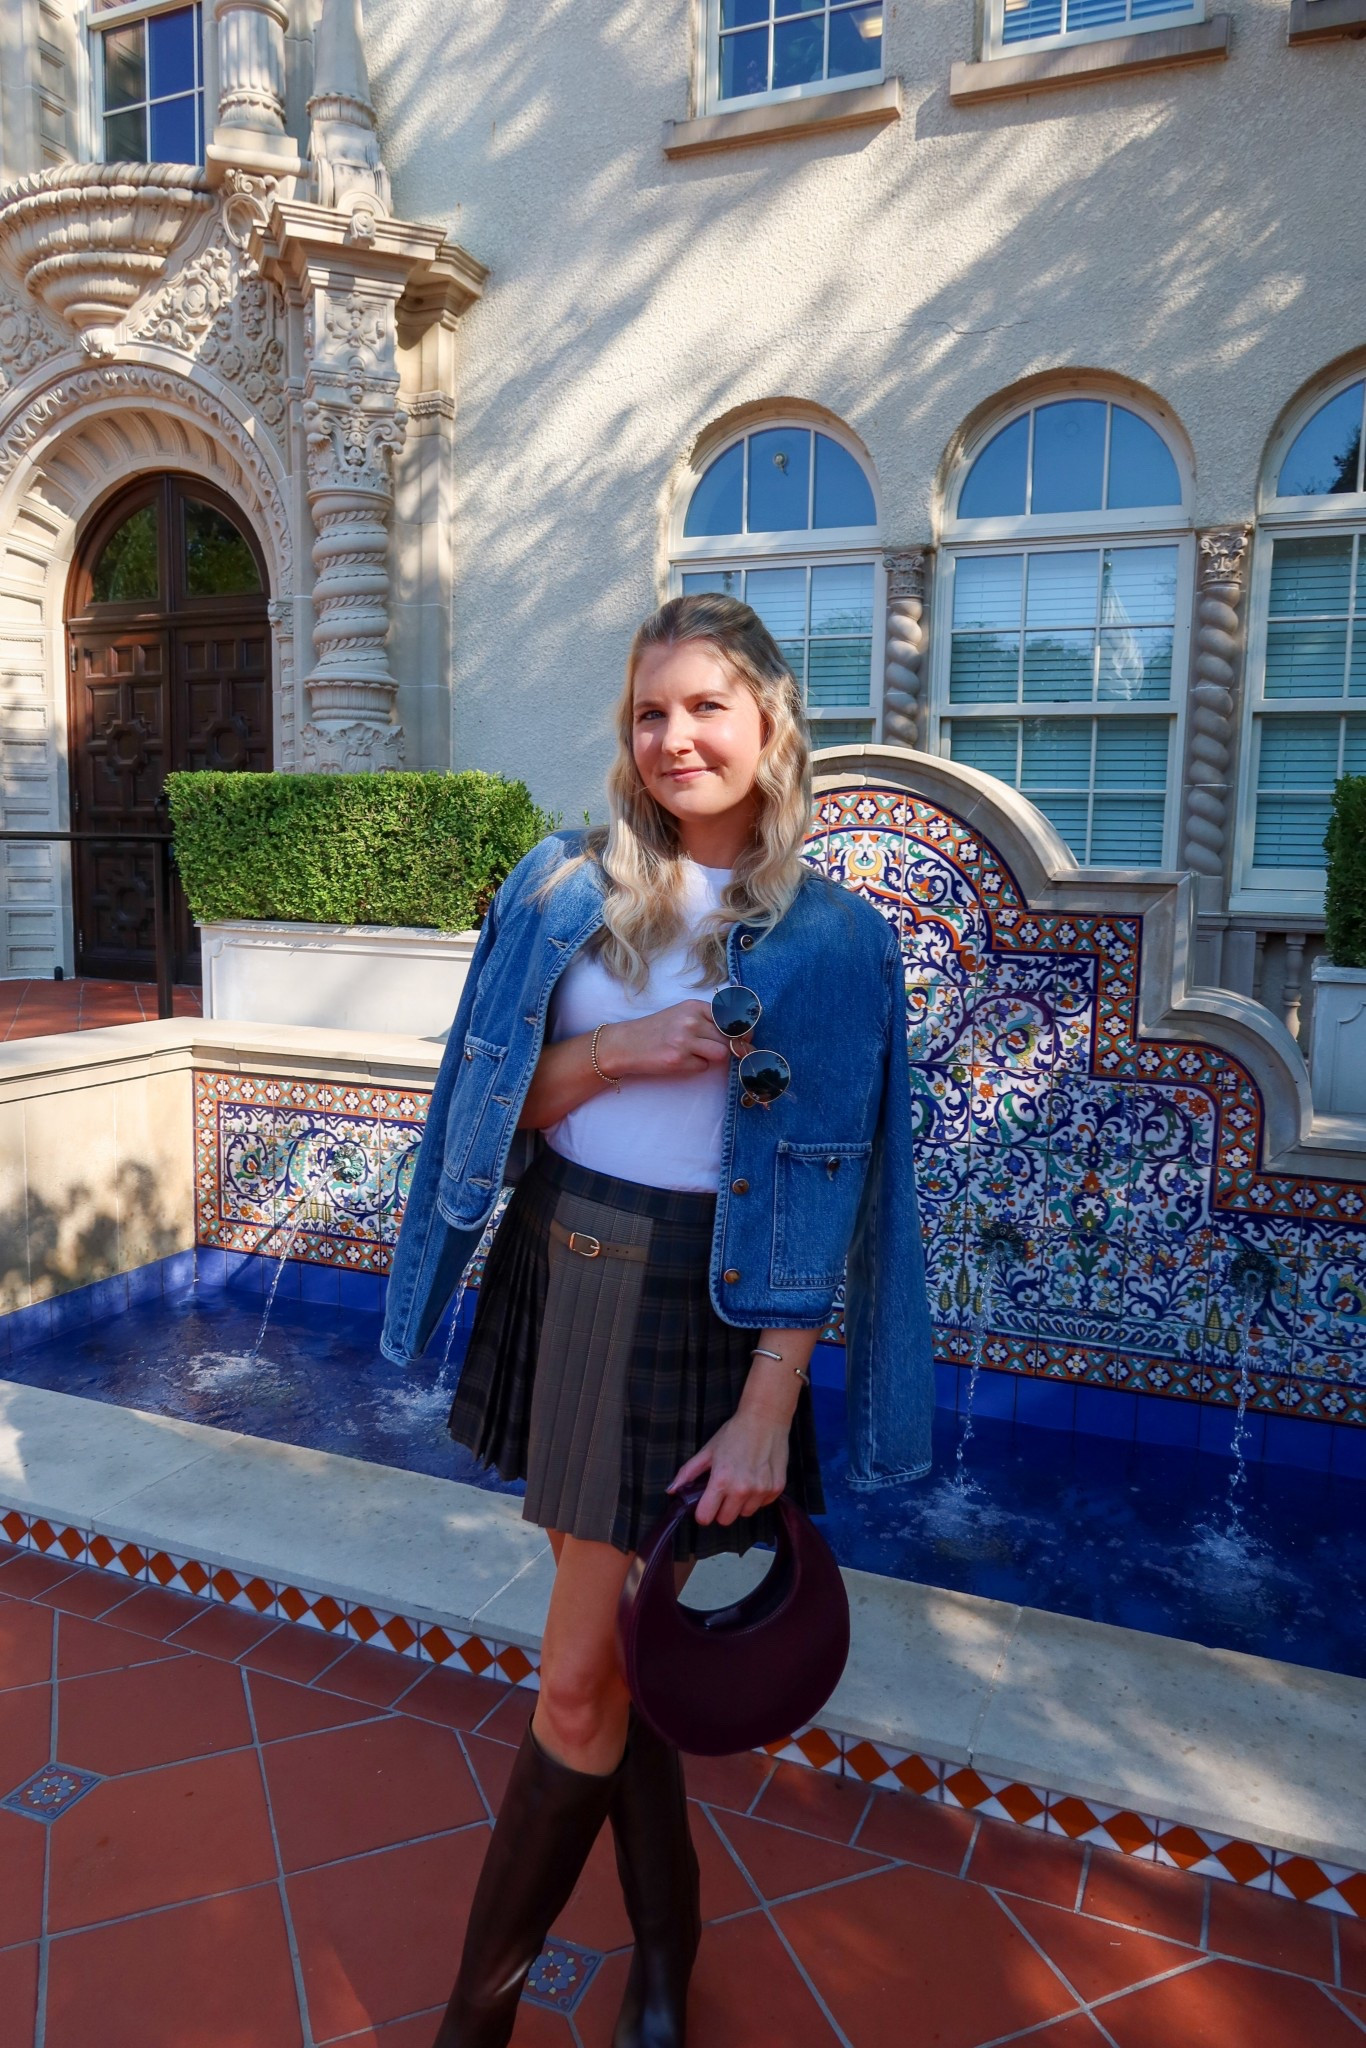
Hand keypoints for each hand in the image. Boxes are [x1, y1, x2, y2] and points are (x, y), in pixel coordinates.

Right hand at [599, 1001, 731, 1083]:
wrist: (627, 1044)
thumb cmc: (657, 1030)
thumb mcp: (682, 1015)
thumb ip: (708, 1020)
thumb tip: (742, 1036)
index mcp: (694, 1006)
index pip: (731, 1019)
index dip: (740, 1031)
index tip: (743, 1038)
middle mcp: (691, 1021)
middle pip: (728, 1038)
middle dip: (726, 1047)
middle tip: (710, 1049)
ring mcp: (685, 1041)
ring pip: (721, 1053)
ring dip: (713, 1057)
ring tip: (695, 1054)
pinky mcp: (678, 1060)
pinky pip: (704, 1067)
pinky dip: (697, 1067)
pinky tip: (681, 1060)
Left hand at [669, 1409, 788, 1526]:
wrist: (765, 1418)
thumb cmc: (735, 1433)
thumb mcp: (708, 1450)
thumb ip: (688, 1472)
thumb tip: (671, 1490)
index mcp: (721, 1480)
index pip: (706, 1517)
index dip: (703, 1511)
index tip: (706, 1503)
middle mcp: (742, 1489)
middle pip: (725, 1520)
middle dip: (722, 1509)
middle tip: (724, 1490)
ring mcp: (761, 1490)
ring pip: (745, 1514)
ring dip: (741, 1504)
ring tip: (742, 1481)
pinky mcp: (776, 1489)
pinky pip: (762, 1505)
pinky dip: (758, 1496)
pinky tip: (756, 1478)